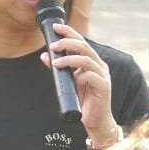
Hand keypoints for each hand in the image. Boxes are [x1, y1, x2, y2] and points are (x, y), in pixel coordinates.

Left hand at [42, 22, 118, 146]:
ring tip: (56, 62)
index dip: (69, 32)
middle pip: (84, 46)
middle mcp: (99, 66)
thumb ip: (58, 68)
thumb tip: (44, 55)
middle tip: (53, 45)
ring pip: (87, 59)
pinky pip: (91, 76)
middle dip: (68, 42)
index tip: (56, 27)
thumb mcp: (68, 81)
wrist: (96, 121)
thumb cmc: (84, 101)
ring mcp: (103, 76)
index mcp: (92, 61)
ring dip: (69, 59)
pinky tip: (72, 79)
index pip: (81, 42)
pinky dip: (79, 75)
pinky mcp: (103, 87)